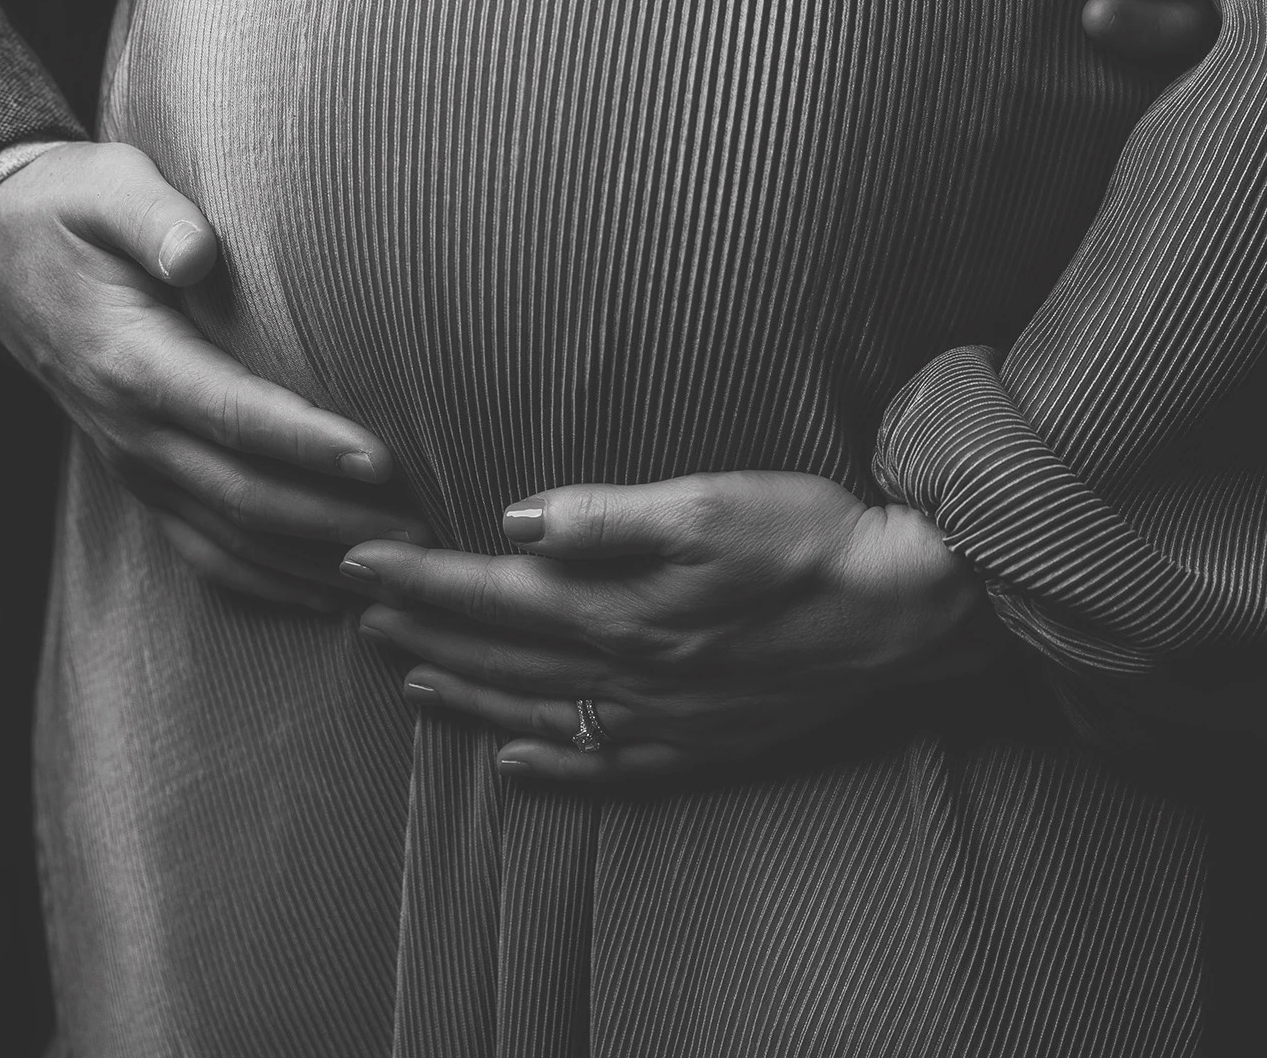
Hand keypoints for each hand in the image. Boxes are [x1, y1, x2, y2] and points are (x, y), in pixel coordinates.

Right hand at [0, 141, 427, 609]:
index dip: (307, 443)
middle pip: (244, 495)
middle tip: (425, 529)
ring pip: (232, 537)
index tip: (381, 459)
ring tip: (402, 568)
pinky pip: (204, 550)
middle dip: (335, 519)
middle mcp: (131, 429)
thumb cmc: (70, 210)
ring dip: (315, 561)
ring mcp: (133, 463)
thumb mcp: (104, 186)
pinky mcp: (142, 476)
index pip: (231, 413)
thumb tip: (197, 253)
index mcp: (129, 359)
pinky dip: (268, 580)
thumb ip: (152, 216)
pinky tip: (331, 595)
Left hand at [340, 472, 1006, 781]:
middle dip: (425, 632)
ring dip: (469, 695)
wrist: (910, 611)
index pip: (492, 590)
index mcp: (620, 607)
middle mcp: (630, 674)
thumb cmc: (809, 536)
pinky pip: (607, 765)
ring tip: (410, 679)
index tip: (356, 560)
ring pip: (540, 712)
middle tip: (358, 617)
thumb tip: (515, 518)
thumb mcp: (706, 501)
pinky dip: (552, 765)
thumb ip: (605, 516)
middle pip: (502, 655)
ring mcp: (665, 719)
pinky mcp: (702, 743)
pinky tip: (513, 763)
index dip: (419, 576)